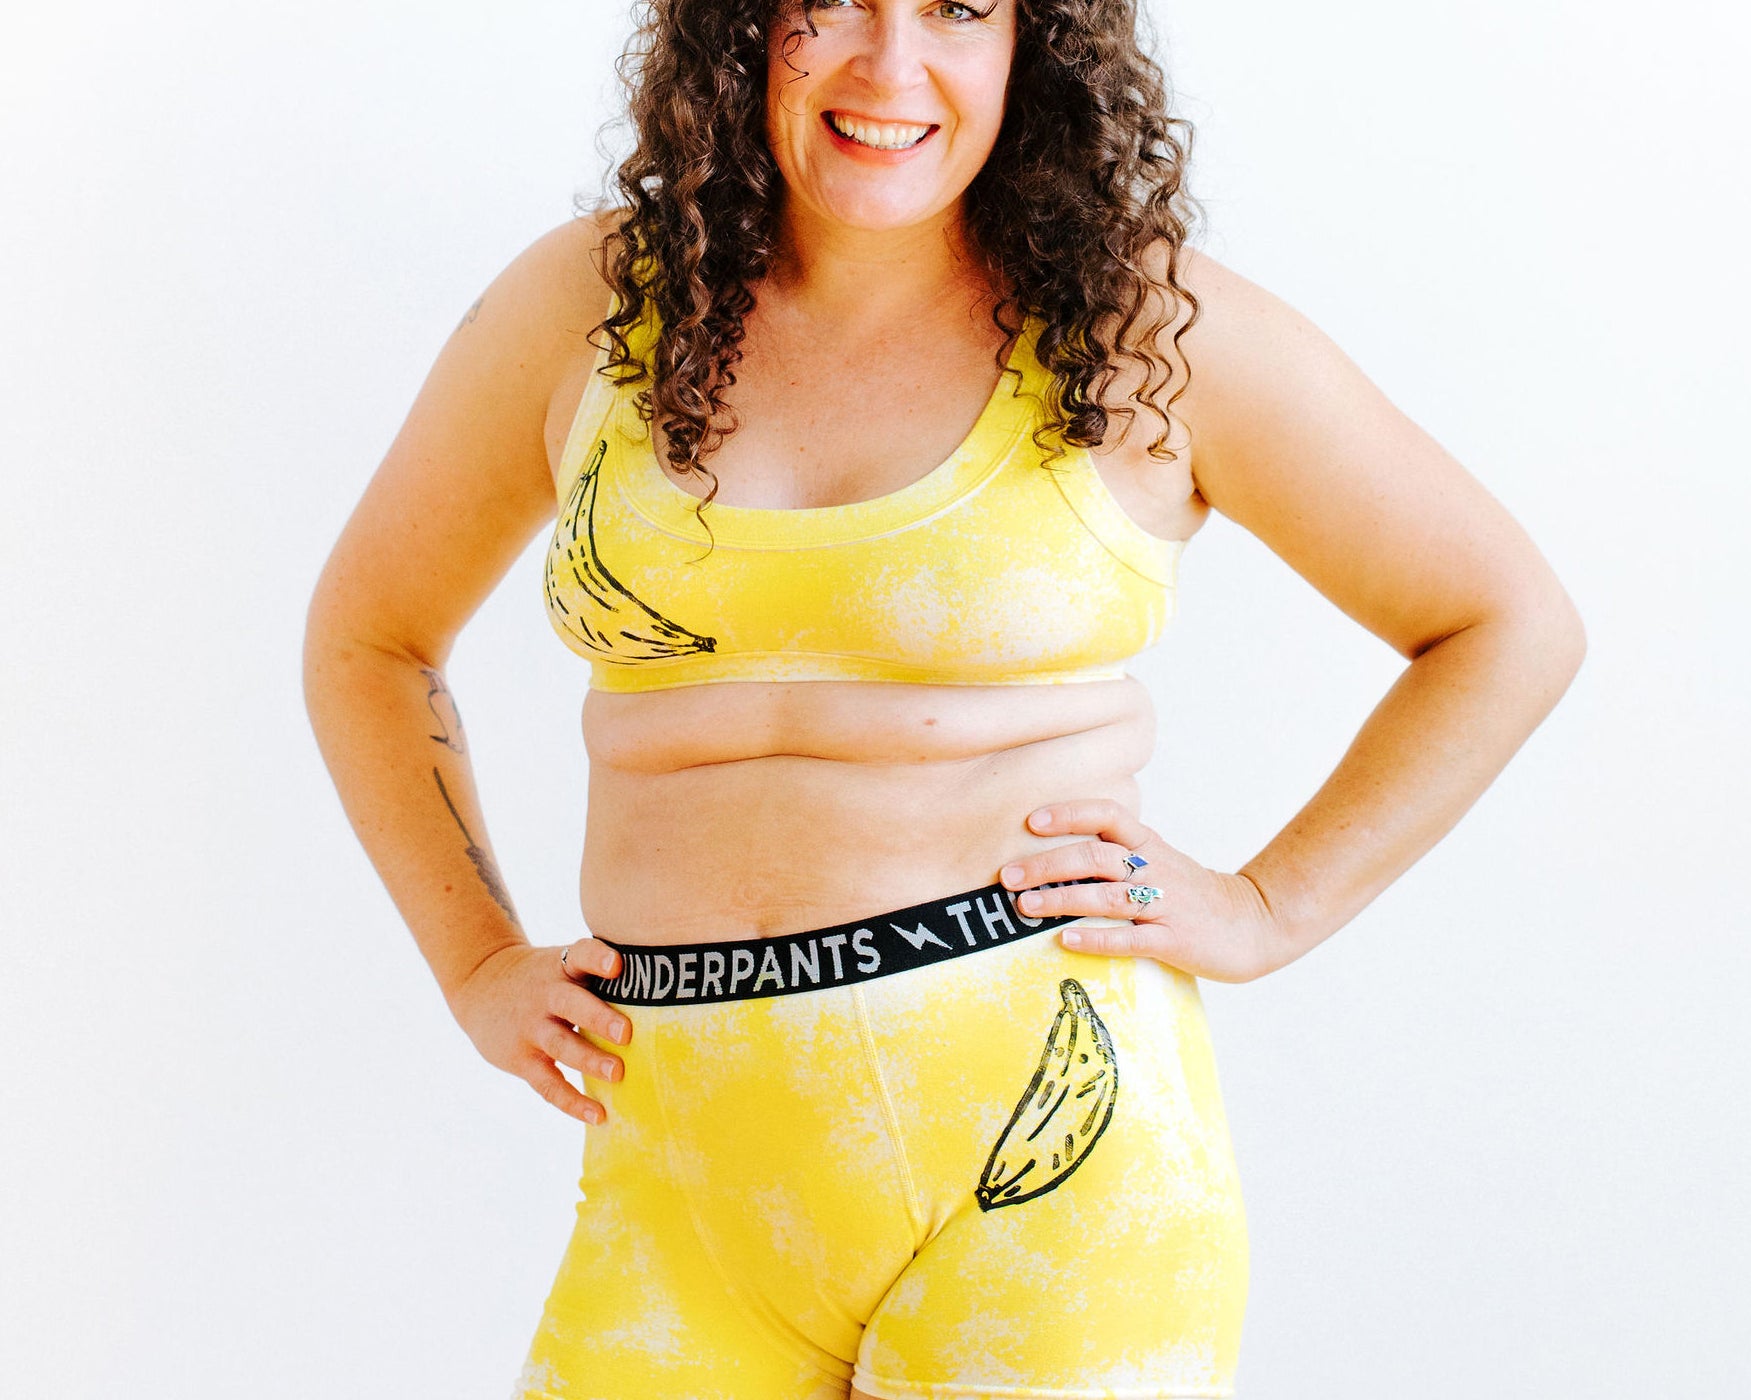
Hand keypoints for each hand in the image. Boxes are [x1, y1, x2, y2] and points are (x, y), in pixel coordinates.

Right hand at [447, 940, 632, 1123]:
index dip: (597, 958)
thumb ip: (600, 972)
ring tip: (617, 1074)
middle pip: (571, 1003)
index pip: (580, 954)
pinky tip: (598, 1115)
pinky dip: (572, 1102)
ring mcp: (531, 1027)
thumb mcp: (563, 963)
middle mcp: (546, 994)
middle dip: (598, 1018)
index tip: (617, 965)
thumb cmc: (545, 977)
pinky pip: (548, 1083)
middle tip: (627, 1033)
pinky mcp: (521, 1059)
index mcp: (562, 966)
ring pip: (560, 1045)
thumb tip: (663, 991)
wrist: (481, 985)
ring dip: (589, 1060)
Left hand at [1001, 799, 1281, 983]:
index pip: (1107, 816)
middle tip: (1008, 876)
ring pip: (1107, 896)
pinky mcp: (1175, 940)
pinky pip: (1130, 938)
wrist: (1255, 923)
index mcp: (1149, 845)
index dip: (1070, 813)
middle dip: (1048, 864)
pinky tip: (1065, 940)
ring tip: (1024, 906)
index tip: (1031, 820)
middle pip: (1096, 856)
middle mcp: (1155, 868)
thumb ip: (1119, 854)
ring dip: (1062, 899)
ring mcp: (1166, 904)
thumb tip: (1057, 854)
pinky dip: (1096, 938)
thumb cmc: (1194, 894)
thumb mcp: (1159, 862)